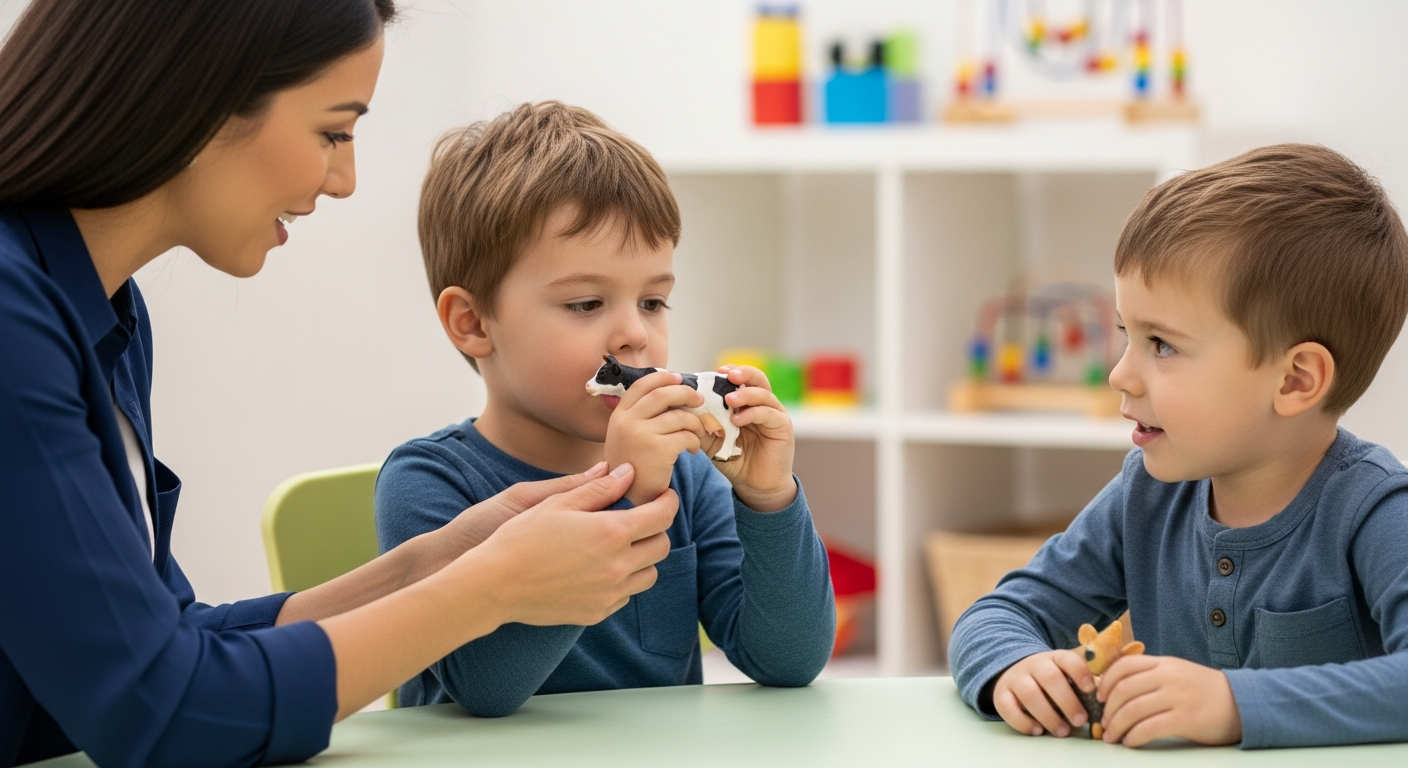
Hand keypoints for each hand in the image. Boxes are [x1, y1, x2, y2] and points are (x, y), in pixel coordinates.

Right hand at [461, 462, 678, 626]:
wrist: (494, 584)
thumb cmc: (522, 536)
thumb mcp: (558, 503)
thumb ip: (599, 488)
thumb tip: (628, 473)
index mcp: (612, 533)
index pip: (662, 516)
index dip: (668, 502)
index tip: (663, 496)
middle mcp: (617, 566)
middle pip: (662, 546)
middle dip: (656, 529)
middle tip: (639, 519)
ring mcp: (609, 593)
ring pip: (649, 575)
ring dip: (643, 558)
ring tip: (620, 546)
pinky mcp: (597, 612)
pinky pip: (626, 595)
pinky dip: (623, 580)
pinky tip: (600, 569)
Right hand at [605, 370, 706, 505]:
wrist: (628, 500)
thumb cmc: (633, 468)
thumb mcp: (626, 437)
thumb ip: (640, 416)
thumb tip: (670, 391)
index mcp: (619, 415)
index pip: (641, 385)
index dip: (662, 377)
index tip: (678, 379)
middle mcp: (627, 421)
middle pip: (663, 394)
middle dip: (686, 393)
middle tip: (699, 400)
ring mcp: (641, 434)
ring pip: (679, 416)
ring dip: (695, 423)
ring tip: (698, 434)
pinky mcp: (657, 450)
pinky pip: (686, 435)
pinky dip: (694, 441)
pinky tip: (693, 449)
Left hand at [704, 365, 796, 511]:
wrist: (755, 485)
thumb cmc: (735, 460)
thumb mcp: (713, 441)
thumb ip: (703, 424)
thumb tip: (684, 408)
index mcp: (747, 403)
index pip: (741, 380)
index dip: (730, 372)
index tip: (715, 372)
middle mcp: (763, 405)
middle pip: (757, 379)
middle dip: (742, 373)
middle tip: (727, 375)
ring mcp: (774, 414)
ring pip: (763, 394)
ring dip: (745, 394)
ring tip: (729, 400)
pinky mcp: (783, 426)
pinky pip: (769, 414)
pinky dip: (752, 414)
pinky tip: (737, 420)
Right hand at [992, 650, 1095, 737]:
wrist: (1014, 672)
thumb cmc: (1050, 678)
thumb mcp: (1066, 669)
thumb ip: (1085, 672)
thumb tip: (1111, 679)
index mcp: (1054, 658)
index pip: (1067, 659)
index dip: (1080, 673)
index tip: (1091, 689)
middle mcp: (1033, 665)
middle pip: (1049, 678)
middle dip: (1067, 701)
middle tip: (1081, 720)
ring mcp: (1015, 679)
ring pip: (1029, 693)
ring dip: (1048, 715)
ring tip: (1062, 731)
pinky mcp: (1001, 695)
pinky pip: (1007, 708)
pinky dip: (1023, 722)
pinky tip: (1038, 730)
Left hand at [1097, 655, 1241, 746]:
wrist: (1243, 703)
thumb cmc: (1205, 691)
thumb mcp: (1178, 673)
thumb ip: (1151, 676)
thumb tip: (1117, 689)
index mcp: (1164, 664)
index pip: (1123, 666)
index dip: (1106, 682)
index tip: (1099, 697)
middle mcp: (1168, 677)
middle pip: (1124, 690)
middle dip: (1108, 709)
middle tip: (1104, 724)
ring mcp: (1177, 697)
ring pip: (1133, 710)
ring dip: (1117, 726)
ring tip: (1112, 737)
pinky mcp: (1186, 719)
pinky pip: (1150, 728)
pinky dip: (1134, 736)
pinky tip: (1131, 742)